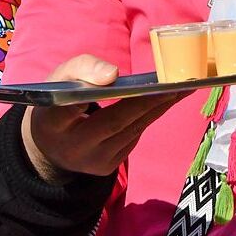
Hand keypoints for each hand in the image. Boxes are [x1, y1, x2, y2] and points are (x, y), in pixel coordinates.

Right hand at [22, 54, 184, 182]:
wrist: (51, 146)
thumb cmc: (59, 101)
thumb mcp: (60, 79)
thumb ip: (81, 69)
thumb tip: (113, 74)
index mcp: (52, 122)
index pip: (68, 108)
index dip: (91, 91)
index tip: (113, 77)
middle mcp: (73, 148)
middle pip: (114, 121)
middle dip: (148, 100)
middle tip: (177, 81)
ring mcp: (93, 161)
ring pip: (131, 130)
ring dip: (159, 107)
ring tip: (184, 87)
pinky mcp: (109, 167)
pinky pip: (134, 136)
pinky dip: (151, 116)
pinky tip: (169, 99)